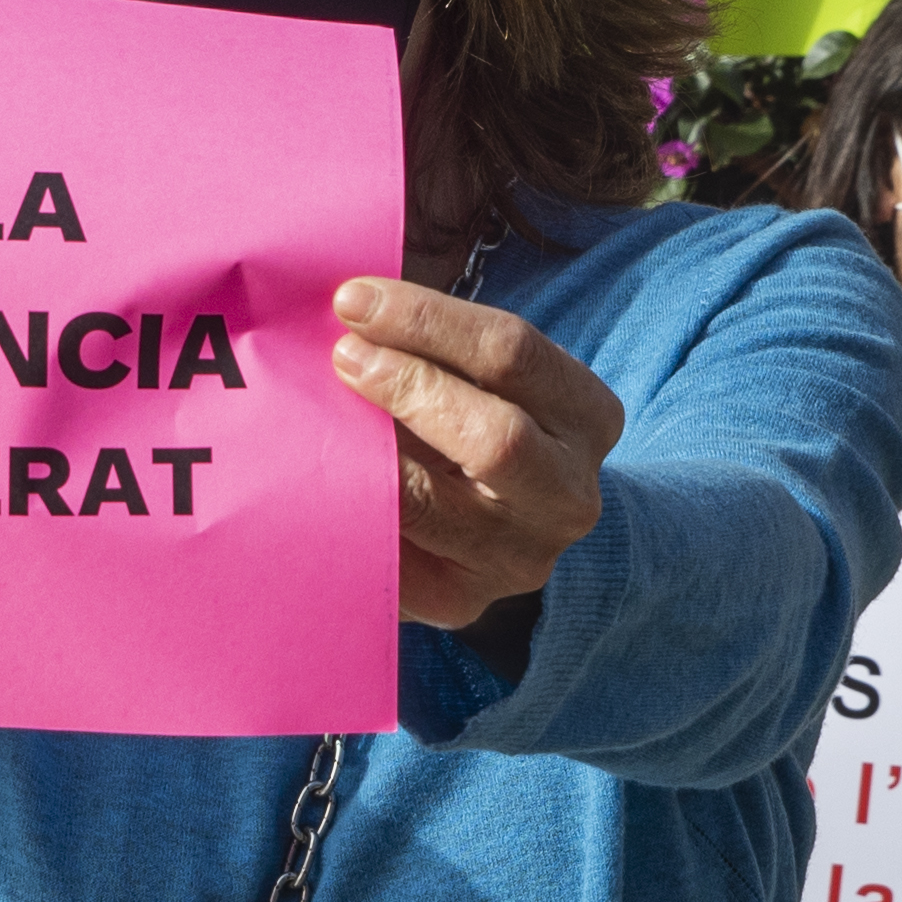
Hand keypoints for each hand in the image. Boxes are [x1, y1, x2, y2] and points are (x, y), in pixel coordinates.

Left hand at [334, 276, 624, 633]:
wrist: (512, 528)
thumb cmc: (480, 423)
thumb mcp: (489, 379)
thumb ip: (437, 345)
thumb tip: (349, 307)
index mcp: (588, 417)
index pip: (513, 354)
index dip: (426, 320)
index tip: (354, 299)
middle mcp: (568, 496)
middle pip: (496, 438)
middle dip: (407, 386)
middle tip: (341, 355)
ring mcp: (518, 558)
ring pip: (431, 502)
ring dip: (364, 451)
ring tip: (319, 412)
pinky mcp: (459, 602)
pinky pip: (390, 550)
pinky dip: (346, 508)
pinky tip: (313, 476)